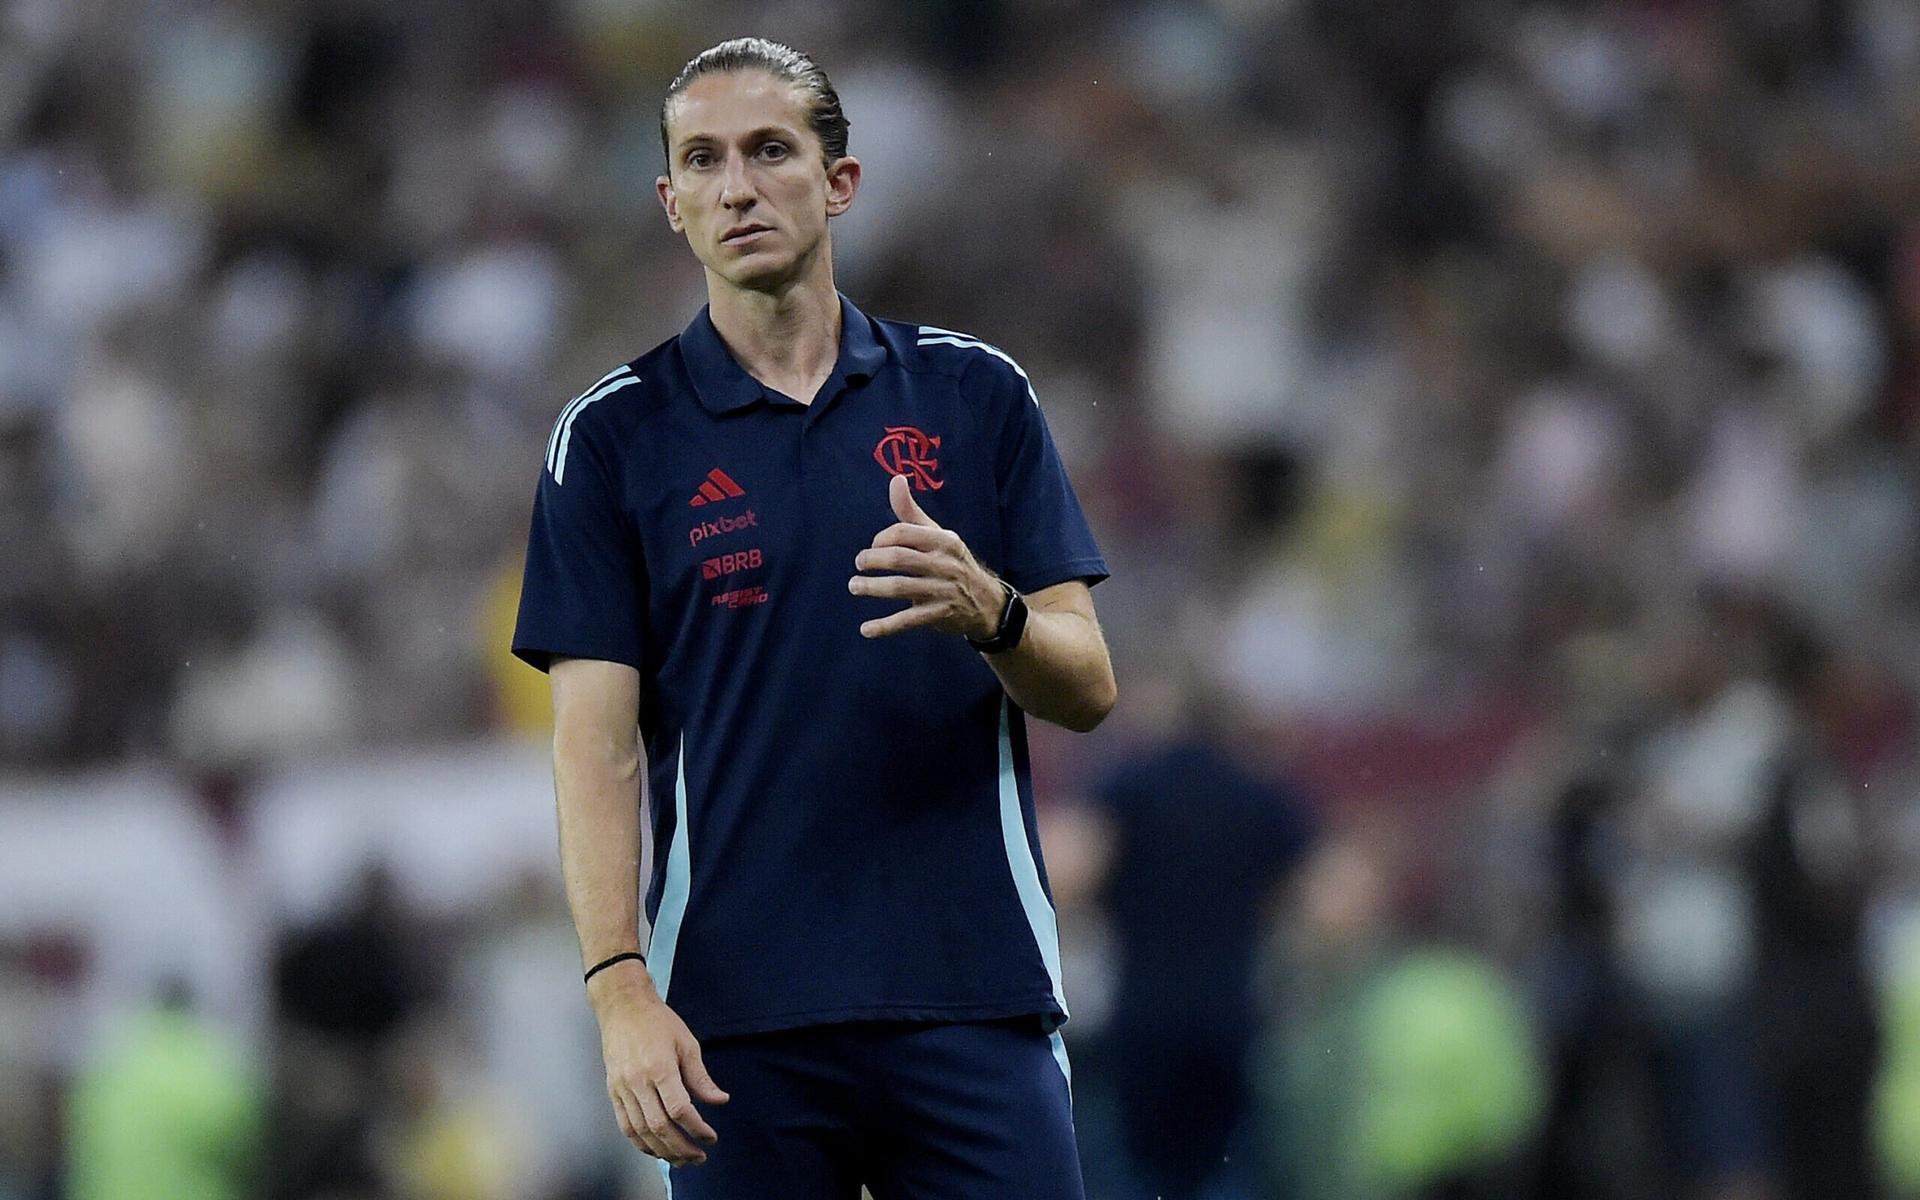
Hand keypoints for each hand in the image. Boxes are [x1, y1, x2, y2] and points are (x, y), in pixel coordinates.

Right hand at [590, 967, 728, 1164]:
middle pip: (659, 1127)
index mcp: (659, 1068)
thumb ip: (701, 1077)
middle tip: (699, 1157)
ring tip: (681, 1160)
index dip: (697, 1129)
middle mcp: (638, 1082)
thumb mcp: (687, 1043)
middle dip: (681, 1148)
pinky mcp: (612, 1091)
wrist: (623, 1007)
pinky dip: (640, 1143)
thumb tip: (720, 1100)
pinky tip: (655, 1149)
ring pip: (641, 1132)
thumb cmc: (658, 1021)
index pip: (680, 1110)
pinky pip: (625, 1126)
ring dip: (662, 1151)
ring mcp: (622, 1088)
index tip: (711, 1137)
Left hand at [850, 474, 1004, 639]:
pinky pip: (908, 620)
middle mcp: (945, 564)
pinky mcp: (939, 615)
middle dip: (872, 561)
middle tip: (858, 565)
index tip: (873, 547)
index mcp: (943, 541)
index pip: (904, 533)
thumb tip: (896, 479)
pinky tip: (866, 629)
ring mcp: (943, 591)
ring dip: (872, 588)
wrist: (986, 602)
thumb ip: (911, 512)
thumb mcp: (937, 535)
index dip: (881, 539)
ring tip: (854, 586)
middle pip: (900, 559)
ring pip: (901, 588)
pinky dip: (885, 626)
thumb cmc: (952, 563)